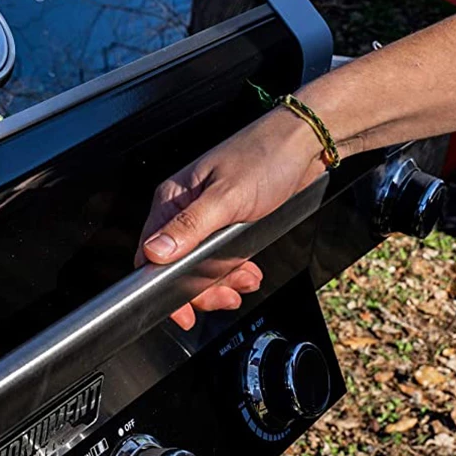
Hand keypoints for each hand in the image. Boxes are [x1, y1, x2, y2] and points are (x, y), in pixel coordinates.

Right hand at [136, 107, 325, 329]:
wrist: (304, 144)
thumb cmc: (264, 157)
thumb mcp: (226, 197)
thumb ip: (189, 227)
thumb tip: (154, 252)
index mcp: (172, 198)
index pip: (150, 251)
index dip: (161, 285)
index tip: (179, 310)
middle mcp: (183, 209)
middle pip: (175, 266)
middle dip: (201, 288)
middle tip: (225, 296)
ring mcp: (206, 218)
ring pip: (200, 267)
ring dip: (222, 281)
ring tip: (245, 280)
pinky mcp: (227, 224)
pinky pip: (221, 259)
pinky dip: (235, 271)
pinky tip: (249, 270)